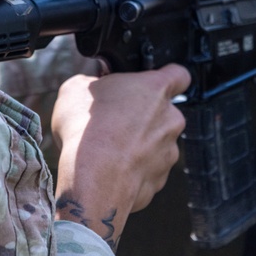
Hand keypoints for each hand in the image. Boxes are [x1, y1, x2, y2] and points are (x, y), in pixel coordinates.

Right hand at [51, 64, 190, 247]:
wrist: (94, 179)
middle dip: (143, 117)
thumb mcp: (75, 89)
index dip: (167, 78)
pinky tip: (110, 169)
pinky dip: (133, 170)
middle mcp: (171, 119)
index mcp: (156, 89)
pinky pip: (147, 170)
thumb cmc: (87, 130)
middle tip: (114, 121)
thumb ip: (92, 82)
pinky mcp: (159, 180)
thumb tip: (91, 86)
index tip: (150, 85)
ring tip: (107, 150)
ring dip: (138, 145)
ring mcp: (168, 152)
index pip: (179, 75)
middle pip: (163, 113)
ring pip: (156, 144)